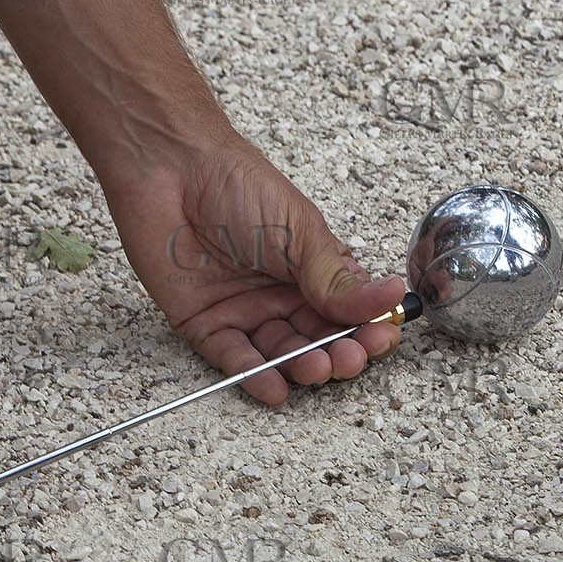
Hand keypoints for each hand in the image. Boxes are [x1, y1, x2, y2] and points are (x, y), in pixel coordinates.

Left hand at [103, 136, 405, 404]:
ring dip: (299, 367)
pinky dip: (253, 376)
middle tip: (347, 359)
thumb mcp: (299, 232)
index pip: (348, 313)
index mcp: (312, 270)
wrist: (172, 172)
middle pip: (315, 340)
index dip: (366, 329)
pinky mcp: (203, 322)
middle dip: (336, 354)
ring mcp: (242, 310)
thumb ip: (335, 278)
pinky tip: (275, 390)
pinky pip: (231, 357)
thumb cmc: (238, 186)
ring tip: (315, 368)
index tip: (380, 340)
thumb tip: (389, 298)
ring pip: (277, 354)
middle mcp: (279, 295)